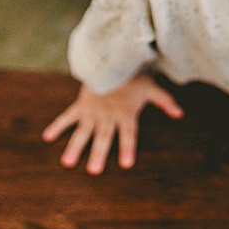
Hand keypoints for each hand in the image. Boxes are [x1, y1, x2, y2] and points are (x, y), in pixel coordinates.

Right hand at [42, 75, 183, 173]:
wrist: (113, 58)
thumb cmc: (134, 76)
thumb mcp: (152, 88)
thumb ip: (165, 102)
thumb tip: (180, 114)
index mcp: (126, 113)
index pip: (128, 134)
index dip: (127, 148)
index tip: (125, 164)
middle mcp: (108, 115)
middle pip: (103, 137)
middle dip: (98, 153)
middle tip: (93, 171)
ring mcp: (92, 111)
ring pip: (83, 131)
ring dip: (75, 146)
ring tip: (67, 162)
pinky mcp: (81, 104)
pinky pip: (67, 116)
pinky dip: (58, 126)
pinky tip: (48, 137)